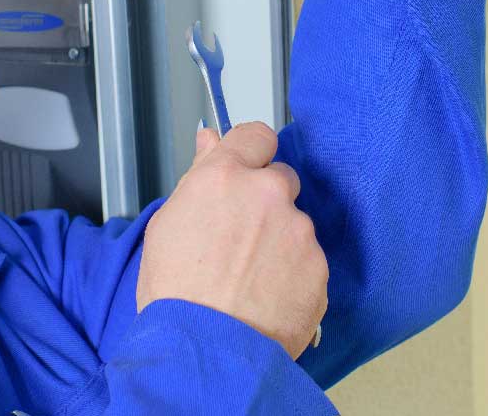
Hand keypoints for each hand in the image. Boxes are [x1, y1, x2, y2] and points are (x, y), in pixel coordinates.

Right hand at [137, 122, 327, 358]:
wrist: (206, 351)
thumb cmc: (176, 294)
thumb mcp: (168, 225)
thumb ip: (198, 175)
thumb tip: (209, 140)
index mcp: (224, 177)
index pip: (256, 136)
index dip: (252, 154)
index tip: (248, 171)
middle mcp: (267, 194)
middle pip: (281, 179)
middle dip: (266, 202)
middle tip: (242, 239)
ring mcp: (298, 230)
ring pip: (295, 224)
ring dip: (281, 242)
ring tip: (250, 280)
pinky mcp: (319, 266)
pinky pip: (309, 261)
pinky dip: (294, 275)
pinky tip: (268, 298)